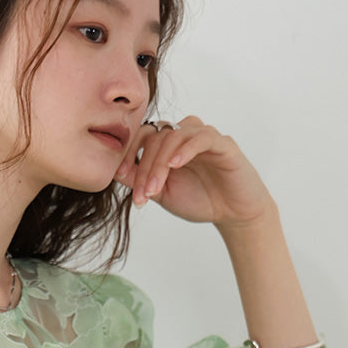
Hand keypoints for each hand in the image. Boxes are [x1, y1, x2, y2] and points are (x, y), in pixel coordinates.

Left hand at [114, 116, 274, 230]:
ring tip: (156, 188)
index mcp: (169, 146)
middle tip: (142, 195)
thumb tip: (114, 170)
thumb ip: (141, 180)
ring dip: (160, 163)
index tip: (121, 176)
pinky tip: (176, 165)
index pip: (143, 136)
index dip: (129, 152)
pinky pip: (202, 137)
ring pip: (175, 135)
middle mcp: (185, 136)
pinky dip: (186, 149)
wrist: (233, 212)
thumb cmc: (200, 200)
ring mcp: (204, 137)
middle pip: (156, 137)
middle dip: (144, 167)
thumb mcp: (162, 194)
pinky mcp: (223, 144)